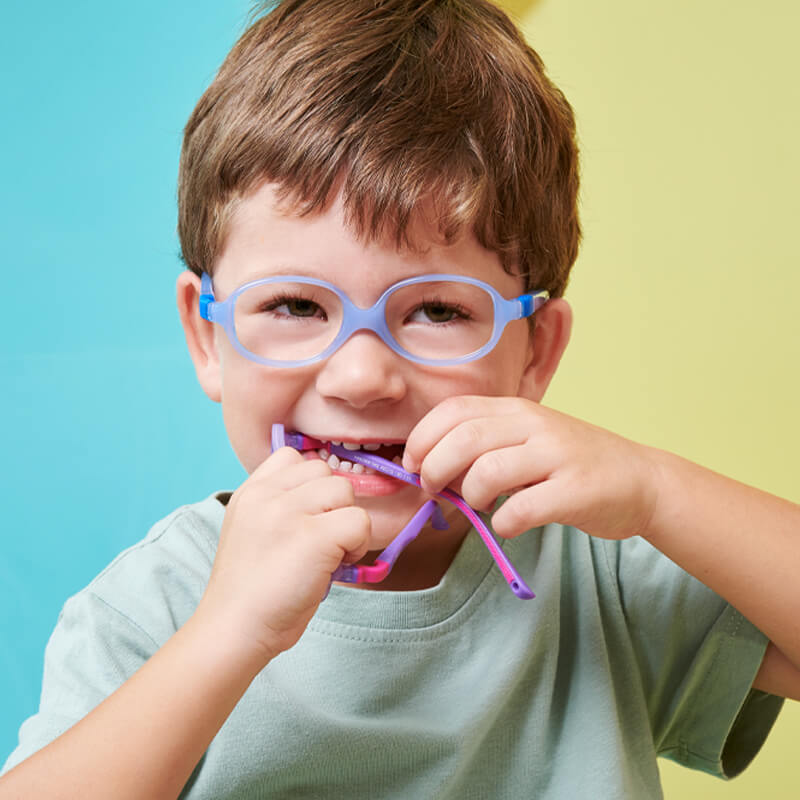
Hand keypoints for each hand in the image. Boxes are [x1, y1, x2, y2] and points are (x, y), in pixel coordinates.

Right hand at [196, 447, 370, 666]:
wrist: (235, 628)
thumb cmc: (252, 590)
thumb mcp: (252, 530)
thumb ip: (279, 505)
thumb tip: (328, 498)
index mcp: (250, 492)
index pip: (293, 456)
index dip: (310, 485)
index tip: (305, 517)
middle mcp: (267, 495)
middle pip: (325, 472)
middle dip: (331, 505)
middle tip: (320, 541)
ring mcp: (288, 513)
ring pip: (345, 491)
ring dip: (346, 522)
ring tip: (329, 553)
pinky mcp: (314, 536)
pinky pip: (359, 521)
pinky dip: (358, 545)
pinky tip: (337, 565)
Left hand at [403, 395, 659, 540]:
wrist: (641, 479)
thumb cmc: (573, 462)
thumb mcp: (528, 438)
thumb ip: (485, 445)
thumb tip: (428, 470)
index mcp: (517, 409)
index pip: (454, 410)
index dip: (422, 438)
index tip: (412, 464)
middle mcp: (535, 425)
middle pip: (463, 440)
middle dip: (434, 469)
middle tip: (433, 491)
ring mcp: (557, 455)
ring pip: (487, 472)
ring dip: (470, 496)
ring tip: (480, 505)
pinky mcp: (575, 490)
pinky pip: (522, 509)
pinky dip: (505, 523)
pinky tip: (510, 523)